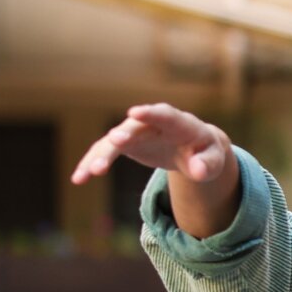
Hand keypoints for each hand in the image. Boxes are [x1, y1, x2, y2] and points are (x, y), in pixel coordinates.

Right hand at [70, 103, 233, 185]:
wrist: (194, 149)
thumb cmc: (206, 153)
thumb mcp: (213, 161)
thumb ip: (208, 165)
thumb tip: (199, 172)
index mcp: (180, 124)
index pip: (166, 115)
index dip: (151, 114)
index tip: (135, 113)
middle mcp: (153, 124)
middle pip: (135, 128)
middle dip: (125, 134)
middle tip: (114, 142)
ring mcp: (136, 132)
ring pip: (114, 141)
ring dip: (102, 155)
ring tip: (91, 173)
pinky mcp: (124, 143)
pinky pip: (105, 152)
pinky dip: (92, 163)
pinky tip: (79, 178)